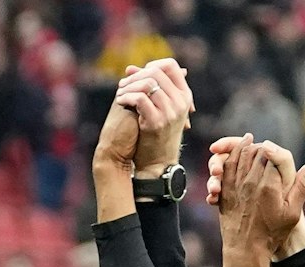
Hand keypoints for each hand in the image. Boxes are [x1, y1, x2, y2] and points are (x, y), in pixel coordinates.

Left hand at [95, 58, 193, 174]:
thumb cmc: (155, 134)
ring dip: (129, 86)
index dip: (153, 65)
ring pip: (147, 84)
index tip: (139, 75)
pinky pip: (139, 99)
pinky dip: (127, 97)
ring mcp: (170, 112)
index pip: (171, 66)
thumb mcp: (158, 108)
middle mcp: (181, 102)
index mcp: (185, 96)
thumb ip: (147, 87)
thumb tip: (129, 68)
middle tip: (123, 85)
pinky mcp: (157, 122)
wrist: (157, 163)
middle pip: (156, 72)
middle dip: (136, 76)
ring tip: (120, 94)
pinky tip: (120, 102)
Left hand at [214, 138, 304, 256]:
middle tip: (264, 144)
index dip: (274, 150)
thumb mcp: (292, 214)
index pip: (272, 156)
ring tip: (249, 139)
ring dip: (245, 146)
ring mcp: (236, 186)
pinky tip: (235, 153)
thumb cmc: (272, 234)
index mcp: (269, 186)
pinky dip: (231, 156)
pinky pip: (227, 167)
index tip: (276, 149)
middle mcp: (251, 183)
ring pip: (240, 157)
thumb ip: (301, 188)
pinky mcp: (226, 191)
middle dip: (260, 146)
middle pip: (256, 153)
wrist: (245, 250)